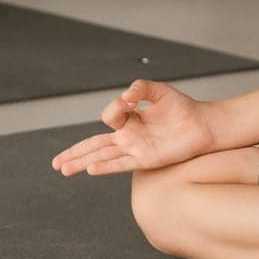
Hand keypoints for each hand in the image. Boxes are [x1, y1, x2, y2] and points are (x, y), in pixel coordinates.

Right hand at [50, 79, 218, 175]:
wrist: (203, 125)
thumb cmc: (183, 108)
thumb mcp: (160, 91)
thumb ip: (141, 88)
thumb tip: (127, 94)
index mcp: (130, 119)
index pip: (109, 115)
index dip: (115, 107)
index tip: (130, 99)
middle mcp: (129, 136)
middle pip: (94, 145)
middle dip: (74, 152)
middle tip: (55, 162)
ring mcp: (135, 149)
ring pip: (102, 156)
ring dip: (82, 162)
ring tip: (63, 169)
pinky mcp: (146, 159)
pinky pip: (121, 164)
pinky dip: (106, 166)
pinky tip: (91, 169)